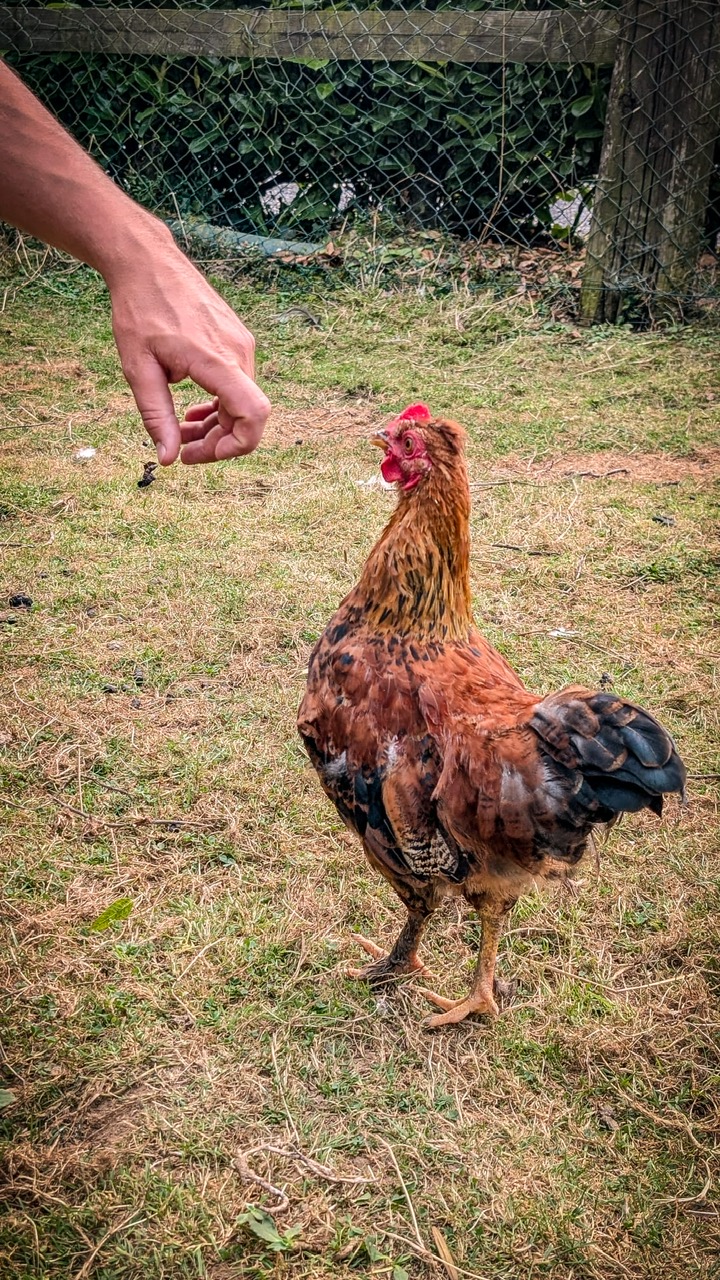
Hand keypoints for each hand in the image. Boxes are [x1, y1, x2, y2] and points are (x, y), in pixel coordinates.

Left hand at [108, 236, 269, 464]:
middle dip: (215, 441)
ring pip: (241, 403)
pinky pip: (237, 385)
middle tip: (180, 448)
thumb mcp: (138, 368)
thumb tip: (168, 457)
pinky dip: (218, 405)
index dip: (234, 447)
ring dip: (215, 425)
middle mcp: (239, 352)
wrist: (147, 261)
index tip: (198, 454)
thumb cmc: (139, 309)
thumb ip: (156, 415)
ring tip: (180, 428)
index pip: (254, 415)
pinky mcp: (236, 340)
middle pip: (246, 417)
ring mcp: (241, 344)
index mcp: (218, 360)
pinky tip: (192, 407)